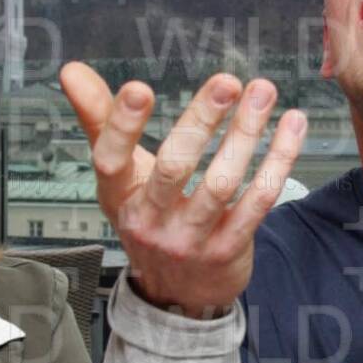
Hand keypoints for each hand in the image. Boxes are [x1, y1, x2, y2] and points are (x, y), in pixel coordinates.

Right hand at [59, 62, 304, 318]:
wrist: (180, 293)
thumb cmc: (150, 215)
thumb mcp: (120, 175)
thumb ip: (101, 120)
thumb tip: (70, 69)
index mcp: (119, 197)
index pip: (111, 160)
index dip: (121, 126)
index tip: (138, 88)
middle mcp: (149, 221)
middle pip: (173, 167)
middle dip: (201, 120)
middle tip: (228, 81)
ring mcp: (189, 240)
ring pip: (221, 183)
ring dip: (246, 134)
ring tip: (264, 92)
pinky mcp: (228, 249)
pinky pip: (258, 201)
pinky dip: (278, 160)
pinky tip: (292, 125)